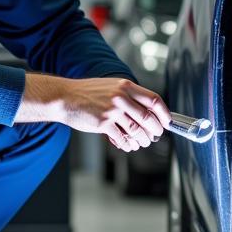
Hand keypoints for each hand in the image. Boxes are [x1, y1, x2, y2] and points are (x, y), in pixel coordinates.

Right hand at [16, 74, 170, 151]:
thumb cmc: (88, 93)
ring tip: (141, 142)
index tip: (166, 121)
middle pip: (148, 118)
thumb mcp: (112, 86)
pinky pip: (122, 139)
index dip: (164, 113)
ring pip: (137, 131)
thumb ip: (129, 96)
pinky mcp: (103, 124)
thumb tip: (148, 112)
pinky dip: (127, 145)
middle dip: (155, 131)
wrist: (65, 97)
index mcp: (126, 86)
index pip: (154, 100)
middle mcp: (121, 97)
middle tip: (155, 135)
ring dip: (142, 140)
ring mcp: (112, 111)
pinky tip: (127, 145)